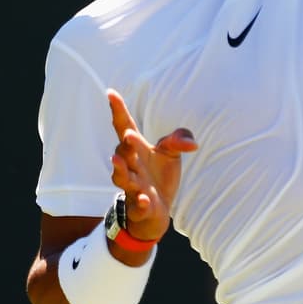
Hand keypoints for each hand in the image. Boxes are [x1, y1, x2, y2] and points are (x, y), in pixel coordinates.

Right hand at [106, 88, 197, 243]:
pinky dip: (141, 203)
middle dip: (124, 145)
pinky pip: (138, 205)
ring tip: (117, 161)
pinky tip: (145, 199)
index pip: (124, 126)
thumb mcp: (171, 154)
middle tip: (128, 135)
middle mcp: (131, 166)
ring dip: (120, 170)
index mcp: (136, 149)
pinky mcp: (140, 206)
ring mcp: (133, 187)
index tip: (110, 92)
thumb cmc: (159, 176)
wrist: (157, 211)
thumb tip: (192, 144)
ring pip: (122, 178)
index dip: (118, 110)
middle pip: (123, 153)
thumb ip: (179, 140)